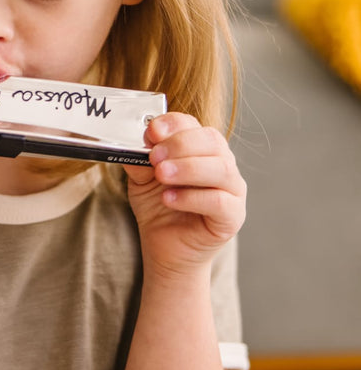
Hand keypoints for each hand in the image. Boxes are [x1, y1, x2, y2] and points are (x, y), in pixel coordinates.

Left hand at [123, 113, 246, 278]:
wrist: (164, 246)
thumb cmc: (158, 205)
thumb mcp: (141, 178)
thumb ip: (139, 159)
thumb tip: (134, 144)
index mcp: (199, 146)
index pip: (192, 123)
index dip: (172, 124)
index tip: (151, 131)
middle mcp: (220, 162)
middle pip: (211, 139)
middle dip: (179, 144)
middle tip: (154, 157)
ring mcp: (232, 189)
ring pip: (220, 168)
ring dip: (188, 168)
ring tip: (162, 175)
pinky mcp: (233, 216)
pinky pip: (220, 201)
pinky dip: (191, 197)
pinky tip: (169, 199)